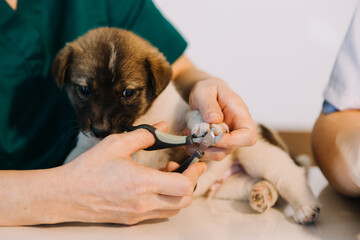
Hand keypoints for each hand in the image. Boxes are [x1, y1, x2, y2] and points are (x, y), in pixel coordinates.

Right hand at [57, 122, 205, 224]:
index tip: (196, 162)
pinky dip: (166, 200)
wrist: (66, 195)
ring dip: (179, 192)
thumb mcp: (116, 144)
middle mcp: (144, 203)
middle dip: (191, 182)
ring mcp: (138, 214)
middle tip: (186, 166)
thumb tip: (162, 128)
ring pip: (173, 209)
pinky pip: (159, 213)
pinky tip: (156, 184)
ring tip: (169, 173)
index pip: (183, 185)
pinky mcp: (132, 219)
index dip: (194, 173)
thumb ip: (144, 135)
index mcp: (142, 183)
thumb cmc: (89, 168)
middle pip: (184, 200)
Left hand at [187, 78, 256, 159]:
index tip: (212, 136)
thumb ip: (209, 104)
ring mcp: (227, 138)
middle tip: (193, 137)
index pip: (248, 136)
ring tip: (187, 138)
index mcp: (241, 114)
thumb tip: (215, 120)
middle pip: (231, 148)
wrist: (205, 94)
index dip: (232, 141)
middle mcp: (236, 129)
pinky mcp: (216, 143)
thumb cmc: (209, 89)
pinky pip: (208, 152)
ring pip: (218, 154)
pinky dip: (195, 149)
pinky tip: (187, 138)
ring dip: (200, 150)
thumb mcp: (205, 91)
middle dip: (210, 146)